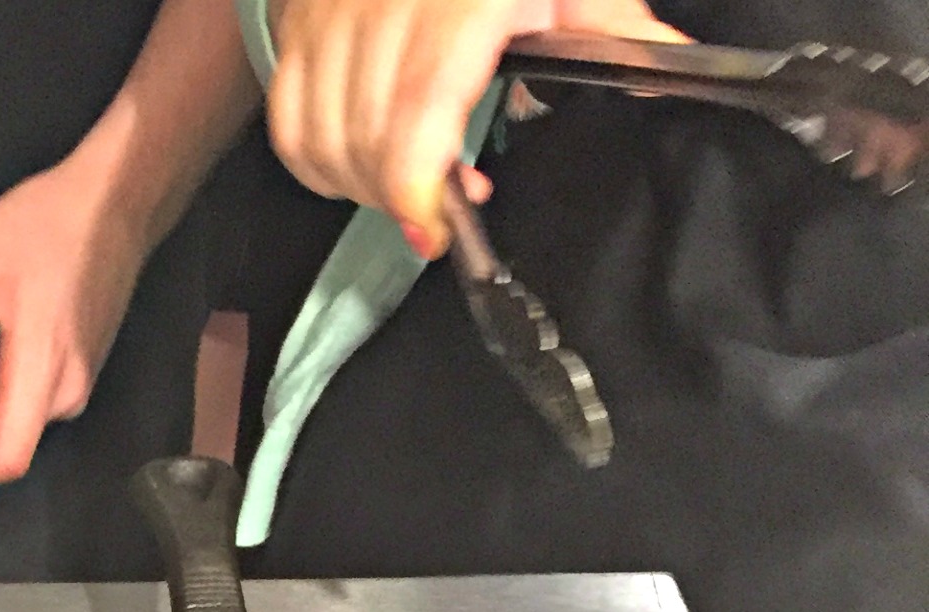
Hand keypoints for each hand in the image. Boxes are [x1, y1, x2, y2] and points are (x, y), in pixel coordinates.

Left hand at [0, 148, 161, 495]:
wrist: (118, 202)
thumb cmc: (54, 223)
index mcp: (43, 368)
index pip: (8, 456)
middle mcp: (67, 390)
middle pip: (2, 437)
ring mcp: (79, 382)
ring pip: (15, 417)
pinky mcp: (83, 370)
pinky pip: (32, 398)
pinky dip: (2, 379)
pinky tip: (0, 332)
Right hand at [268, 0, 686, 257]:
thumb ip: (618, 30)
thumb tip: (679, 72)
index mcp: (456, 1)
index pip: (417, 113)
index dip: (417, 187)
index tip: (436, 233)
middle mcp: (381, 6)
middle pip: (365, 141)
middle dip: (398, 197)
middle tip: (441, 210)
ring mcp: (330, 19)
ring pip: (320, 141)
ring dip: (358, 187)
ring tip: (405, 186)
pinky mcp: (299, 31)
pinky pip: (289, 126)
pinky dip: (316, 165)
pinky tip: (356, 168)